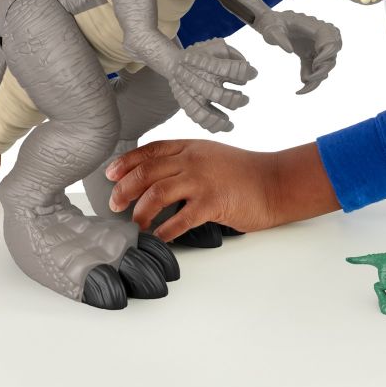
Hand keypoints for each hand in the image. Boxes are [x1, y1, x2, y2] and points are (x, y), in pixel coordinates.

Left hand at [105, 139, 339, 240]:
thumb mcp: (212, 156)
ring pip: (157, 193)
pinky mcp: (213, 202)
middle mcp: (193, 160)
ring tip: (135, 225)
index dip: (126, 161)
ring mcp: (202, 180)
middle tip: (114, 204)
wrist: (275, 181)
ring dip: (140, 212)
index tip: (110, 174)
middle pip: (147, 171)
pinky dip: (165, 231)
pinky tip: (159, 239)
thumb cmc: (245, 172)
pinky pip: (180, 219)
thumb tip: (158, 179)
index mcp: (192, 147)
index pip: (151, 150)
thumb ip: (187, 162)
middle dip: (124, 188)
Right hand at [167, 38, 256, 132]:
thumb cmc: (202, 55)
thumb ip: (234, 55)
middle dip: (236, 99)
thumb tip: (251, 72)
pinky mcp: (187, 104)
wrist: (174, 63)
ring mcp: (193, 94)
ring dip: (222, 119)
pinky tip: (224, 125)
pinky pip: (198, 119)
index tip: (251, 73)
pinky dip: (212, 125)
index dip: (245, 71)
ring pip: (207, 113)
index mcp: (208, 63)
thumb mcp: (217, 46)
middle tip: (245, 99)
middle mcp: (200, 81)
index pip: (230, 69)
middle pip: (220, 96)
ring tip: (231, 122)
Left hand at [254, 9, 341, 93]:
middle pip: (333, 54)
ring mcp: (316, 46)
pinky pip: (316, 69)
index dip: (327, 53)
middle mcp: (319, 36)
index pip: (331, 39)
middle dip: (324, 69)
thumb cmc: (271, 22)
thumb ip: (278, 37)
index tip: (315, 63)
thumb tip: (289, 51)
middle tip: (308, 79)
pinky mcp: (311, 54)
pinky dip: (311, 80)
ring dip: (317, 78)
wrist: (269, 23)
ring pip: (326, 64)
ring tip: (302, 89)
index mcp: (314, 26)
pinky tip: (300, 89)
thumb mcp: (271, 28)